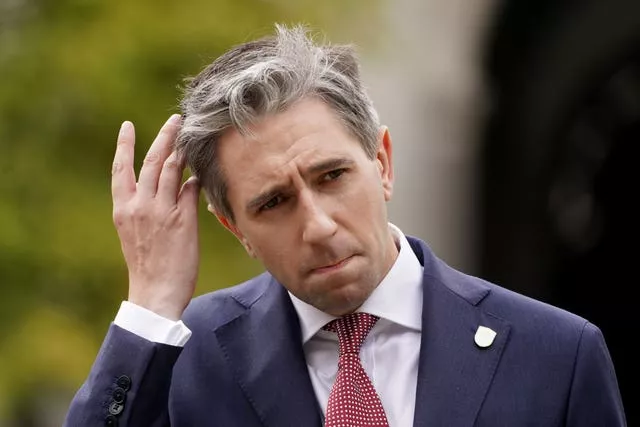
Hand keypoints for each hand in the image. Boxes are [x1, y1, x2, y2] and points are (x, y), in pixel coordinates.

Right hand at [111, 114, 200, 320]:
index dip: (124, 146)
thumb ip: (146, 208)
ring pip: (173, 170)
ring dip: (183, 149)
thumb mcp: (134, 233)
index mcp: (123, 209)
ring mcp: (162, 211)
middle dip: (165, 136)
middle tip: (175, 119)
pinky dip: (196, 178)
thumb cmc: (146, 266)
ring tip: (191, 135)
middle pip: (153, 161)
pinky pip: (191, 190)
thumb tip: (172, 186)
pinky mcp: (183, 220)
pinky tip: (202, 171)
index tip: (126, 126)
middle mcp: (140, 205)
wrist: (155, 292)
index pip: (120, 169)